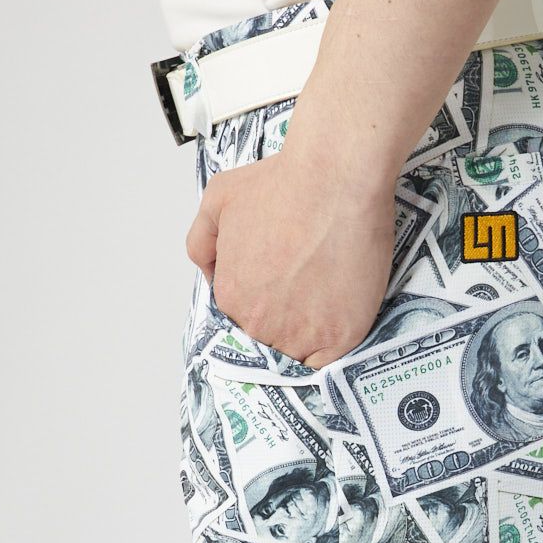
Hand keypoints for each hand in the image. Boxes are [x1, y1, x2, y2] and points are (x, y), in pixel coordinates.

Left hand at [186, 148, 396, 369]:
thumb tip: (210, 270)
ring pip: (298, 355)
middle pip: (268, 341)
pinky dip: (332, 351)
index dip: (263, 307)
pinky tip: (338, 325)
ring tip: (326, 305)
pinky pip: (329, 364)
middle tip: (307, 294)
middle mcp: (258, 322)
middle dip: (284, 322)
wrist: (336, 178)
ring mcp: (299, 334)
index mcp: (230, 296)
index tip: (281, 294)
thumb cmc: (283, 183)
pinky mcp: (339, 336)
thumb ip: (202, 241)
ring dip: (310, 339)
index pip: (241, 320)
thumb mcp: (218, 200)